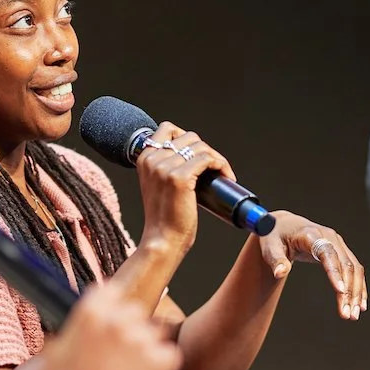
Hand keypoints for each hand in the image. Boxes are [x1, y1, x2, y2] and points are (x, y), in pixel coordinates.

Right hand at [44, 283, 182, 369]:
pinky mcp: (160, 362)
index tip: (110, 318)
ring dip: (145, 348)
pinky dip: (162, 367)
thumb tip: (85, 325)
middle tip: (117, 354)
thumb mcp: (53, 352)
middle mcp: (117, 321)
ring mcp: (140, 341)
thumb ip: (75, 331)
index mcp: (90, 313)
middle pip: (136, 311)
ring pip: (155, 333)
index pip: (112, 291)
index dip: (111, 306)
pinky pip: (169, 355)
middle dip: (130, 328)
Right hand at [134, 121, 234, 255]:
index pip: (168, 129)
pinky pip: (208, 159)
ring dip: (217, 158)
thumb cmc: (164, 217)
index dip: (188, 139)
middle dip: (206, 151)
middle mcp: (152, 159)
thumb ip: (164, 167)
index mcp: (143, 157)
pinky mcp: (179, 178)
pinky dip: (221, 165)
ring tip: (222, 174)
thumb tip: (192, 156)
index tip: (198, 156)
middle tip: (215, 169)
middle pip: (189, 137)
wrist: (162, 240)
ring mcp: (165, 167)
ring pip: (201, 147)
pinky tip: (226, 176)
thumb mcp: (157, 185)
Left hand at [258, 212, 367, 320]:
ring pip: (354, 268)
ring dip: (356, 292)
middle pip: (345, 264)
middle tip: (347, 314)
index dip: (334, 271)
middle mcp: (328, 237)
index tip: (340, 291)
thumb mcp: (269, 246)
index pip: (326, 252)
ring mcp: (337, 243)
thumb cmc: (274, 235)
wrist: (283, 225)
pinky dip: (358, 286)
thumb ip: (275, 259)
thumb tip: (280, 273)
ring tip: (353, 314)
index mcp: (310, 234)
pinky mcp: (340, 251)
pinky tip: (359, 303)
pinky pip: (354, 269)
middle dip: (349, 290)